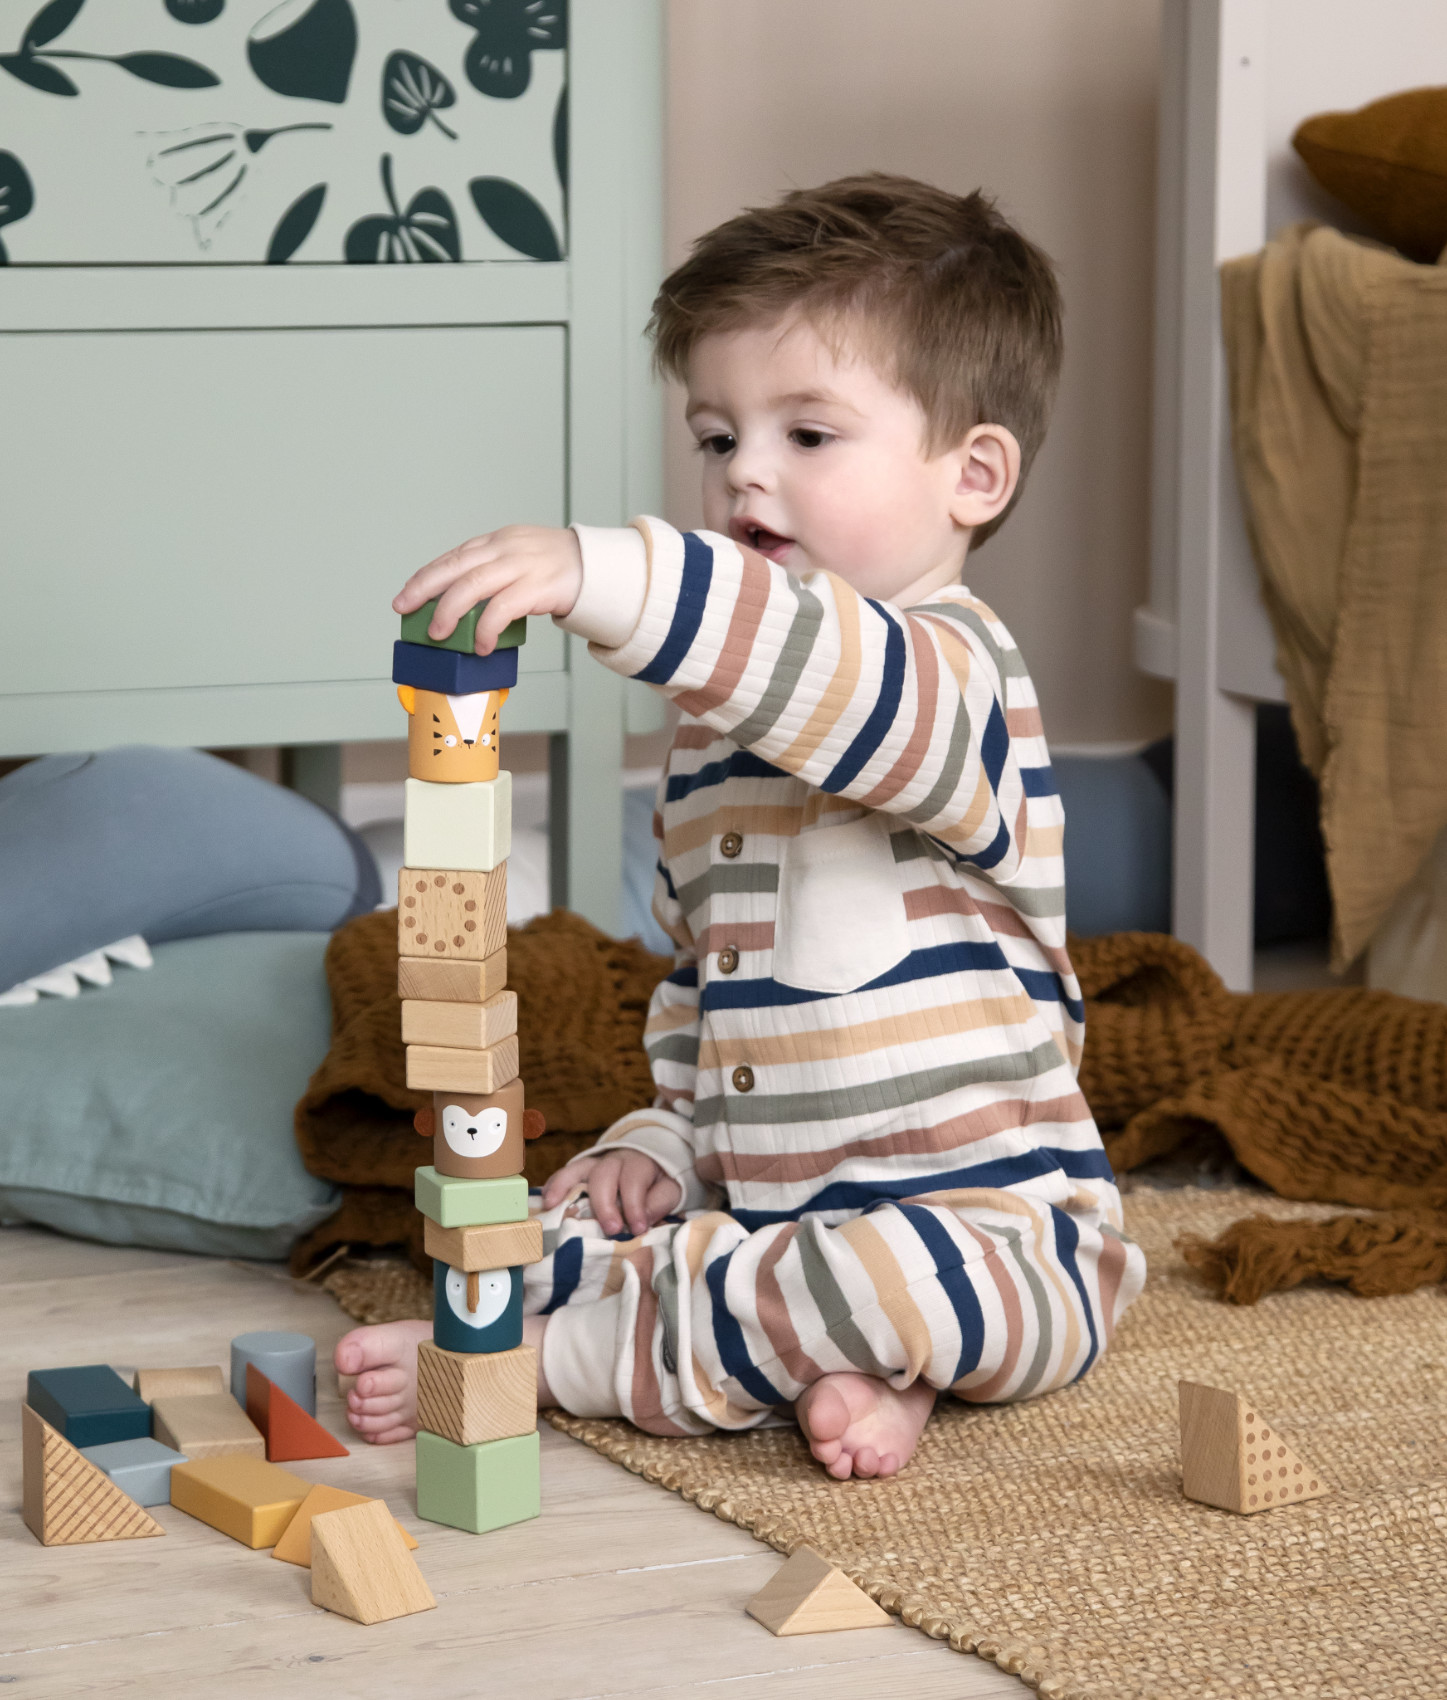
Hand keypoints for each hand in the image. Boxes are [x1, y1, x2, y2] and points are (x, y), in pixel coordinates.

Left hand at [393, 525, 582, 654]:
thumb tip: (462, 600)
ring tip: (438, 633)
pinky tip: (482, 644)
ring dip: (450, 611)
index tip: (408, 593)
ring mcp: (520, 567)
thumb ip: (493, 570)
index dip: (427, 576)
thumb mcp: (520, 556)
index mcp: (498, 541)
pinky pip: (502, 609)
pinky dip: (487, 628)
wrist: (597, 568)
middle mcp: (505, 549)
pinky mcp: (536, 588)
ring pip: (473, 586)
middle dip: (425, 588)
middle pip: (455, 567)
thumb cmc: (558, 567)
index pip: (454, 556)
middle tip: (405, 608)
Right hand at [540, 1148, 682, 1236]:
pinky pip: (565, 1174)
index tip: (638, 1229)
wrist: (651, 1163)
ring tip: (553, 1205)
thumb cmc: (657, 1184)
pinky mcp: (581, 1171)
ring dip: (564, 1186)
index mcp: (639, 1163)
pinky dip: (554, 1185)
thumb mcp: (669, 1190)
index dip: (635, 1205)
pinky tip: (545, 1200)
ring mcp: (594, 1164)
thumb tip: (642, 1221)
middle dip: (605, 1203)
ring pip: (578, 1169)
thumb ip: (659, 1203)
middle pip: (604, 1175)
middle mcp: (614, 1160)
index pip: (634, 1180)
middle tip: (610, 1229)